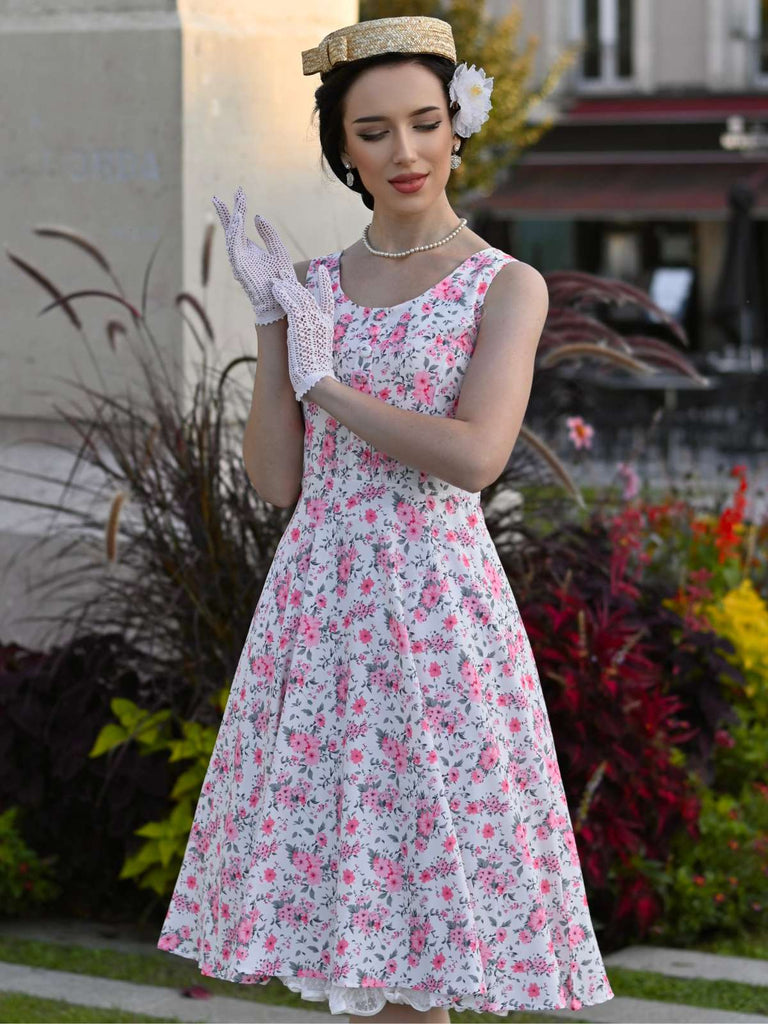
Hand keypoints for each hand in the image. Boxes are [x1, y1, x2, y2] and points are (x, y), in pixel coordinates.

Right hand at [211, 186, 296, 324]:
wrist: (281, 298)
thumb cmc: (280, 278)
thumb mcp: (278, 250)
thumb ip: (268, 234)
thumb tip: (257, 216)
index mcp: (248, 249)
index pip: (238, 226)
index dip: (238, 208)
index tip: (239, 192)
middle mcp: (240, 253)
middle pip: (231, 227)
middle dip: (231, 209)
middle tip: (235, 191)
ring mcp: (238, 259)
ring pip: (232, 234)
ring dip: (234, 217)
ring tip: (239, 202)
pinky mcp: (239, 266)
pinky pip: (234, 245)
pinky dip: (235, 232)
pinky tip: (239, 218)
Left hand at [271, 263, 336, 401]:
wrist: (317, 381)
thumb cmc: (317, 374)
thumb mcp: (319, 352)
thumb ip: (314, 340)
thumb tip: (306, 341)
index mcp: (328, 327)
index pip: (328, 300)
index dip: (325, 284)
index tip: (323, 270)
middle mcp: (321, 321)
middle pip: (308, 295)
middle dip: (295, 283)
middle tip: (285, 272)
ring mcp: (312, 321)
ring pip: (298, 297)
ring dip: (286, 286)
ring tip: (275, 278)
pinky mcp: (300, 325)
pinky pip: (290, 304)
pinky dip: (282, 294)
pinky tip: (274, 288)